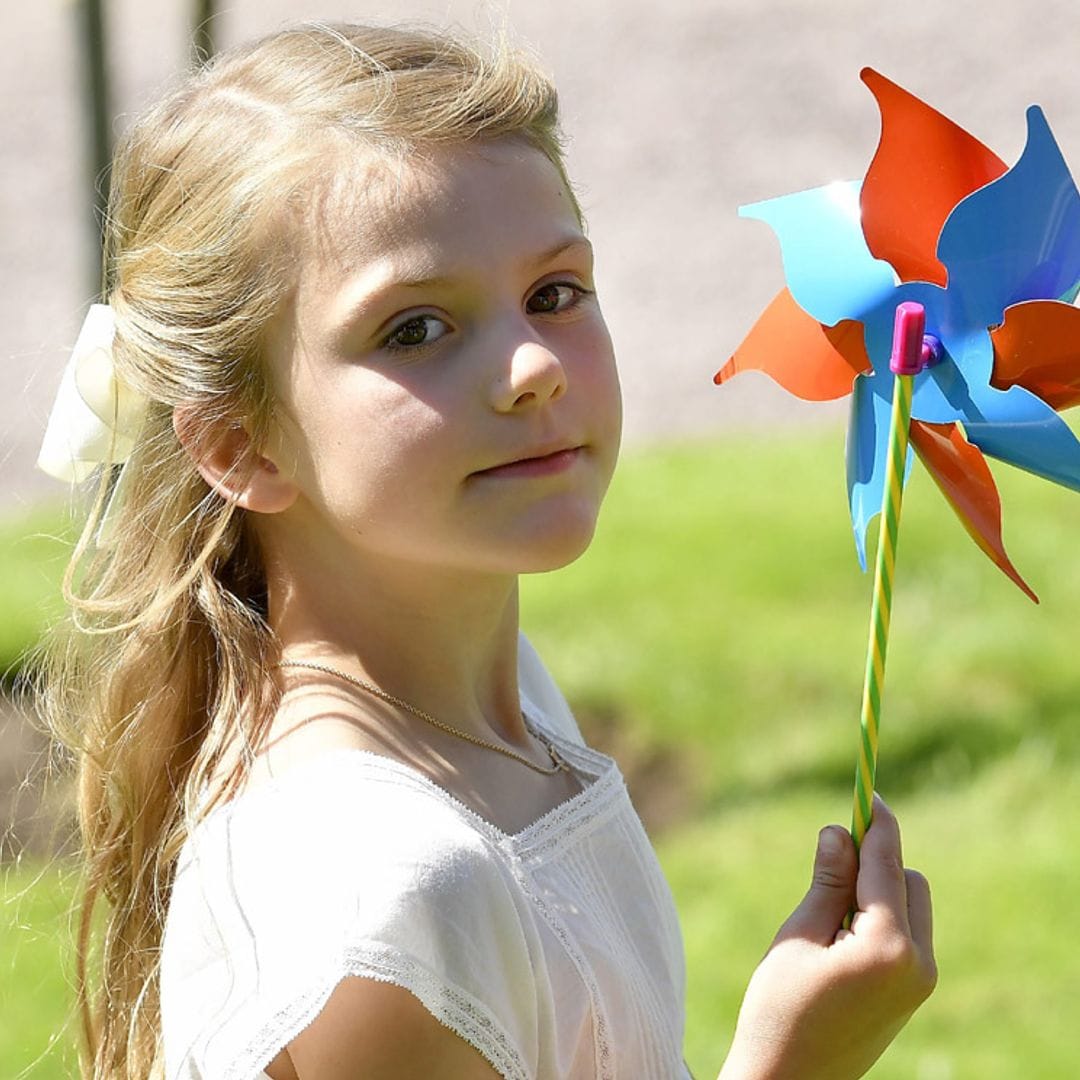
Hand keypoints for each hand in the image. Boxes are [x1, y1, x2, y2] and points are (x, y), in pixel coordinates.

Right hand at [718, 795, 936, 1079]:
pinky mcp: (913, 992)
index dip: (876, 821)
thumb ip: (826, 881)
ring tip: (826, 909)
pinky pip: (908, 931)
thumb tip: (839, 830)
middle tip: (830, 851)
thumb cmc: (778, 1010)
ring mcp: (920, 982)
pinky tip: (840, 931)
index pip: (887, 861)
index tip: (867, 789)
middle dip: (875, 858)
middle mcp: (917, 963)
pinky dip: (882, 915)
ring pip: (912, 904)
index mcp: (887, 946)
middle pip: (908, 878)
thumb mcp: (796, 936)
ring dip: (879, 888)